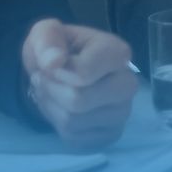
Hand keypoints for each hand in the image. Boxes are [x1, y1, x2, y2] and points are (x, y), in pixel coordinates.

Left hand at [22, 18, 137, 148]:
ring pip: (73, 122)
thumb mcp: (46, 32)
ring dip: (52, 107)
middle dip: (52, 91)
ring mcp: (122, 113)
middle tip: (44, 80)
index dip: (55, 72)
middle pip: (79, 101)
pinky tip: (61, 108)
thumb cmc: (58, 50)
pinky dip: (59, 125)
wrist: (61, 72)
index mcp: (118, 53)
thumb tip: (53, 62)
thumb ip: (47, 39)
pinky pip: (75, 139)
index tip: (49, 64)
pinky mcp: (111, 135)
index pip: (83, 73)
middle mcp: (127, 84)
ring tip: (51, 92)